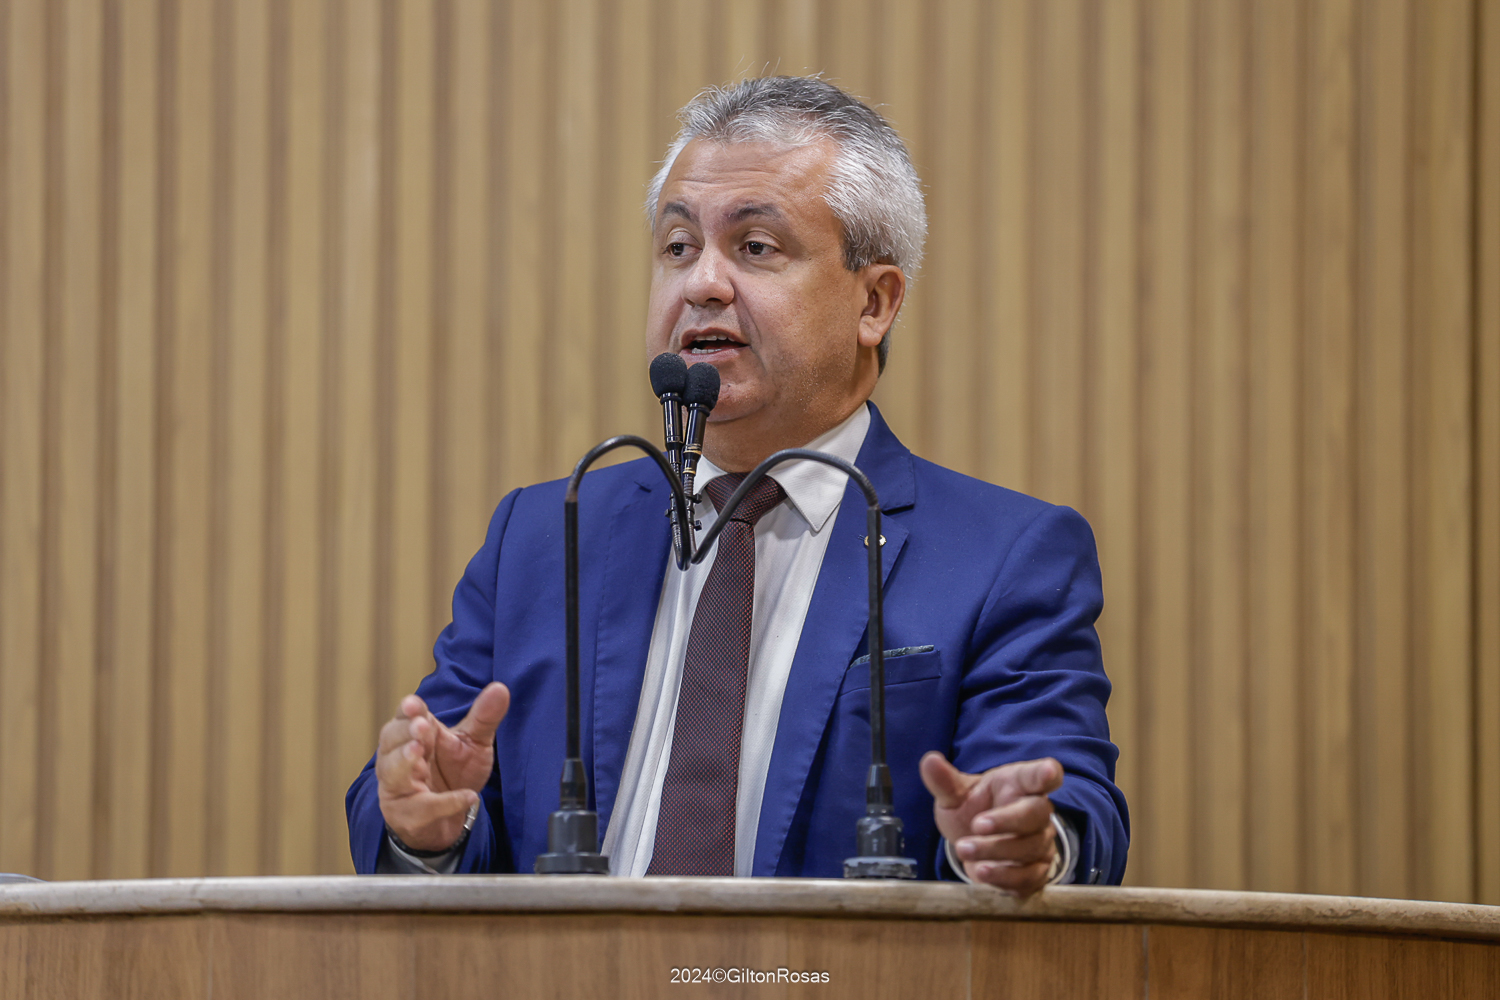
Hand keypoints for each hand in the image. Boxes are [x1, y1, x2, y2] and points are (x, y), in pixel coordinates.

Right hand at [375, 682, 509, 851]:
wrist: (451, 818)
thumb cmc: (455, 771)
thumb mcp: (473, 742)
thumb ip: (484, 718)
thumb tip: (501, 688)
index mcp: (414, 733)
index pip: (405, 716)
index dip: (408, 710)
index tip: (413, 704)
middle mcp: (398, 756)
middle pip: (391, 739)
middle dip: (405, 732)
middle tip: (420, 726)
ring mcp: (398, 786)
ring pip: (392, 771)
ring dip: (404, 761)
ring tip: (418, 751)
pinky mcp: (407, 814)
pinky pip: (421, 808)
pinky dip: (444, 803)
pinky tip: (468, 796)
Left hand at [919, 751, 1062, 896]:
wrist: (974, 843)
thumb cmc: (972, 809)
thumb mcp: (955, 794)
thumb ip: (944, 781)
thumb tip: (929, 761)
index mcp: (1019, 784)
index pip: (1039, 775)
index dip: (1046, 773)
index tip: (1048, 772)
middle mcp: (1036, 811)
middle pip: (1037, 813)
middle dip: (1007, 820)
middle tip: (976, 825)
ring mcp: (1039, 842)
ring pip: (1030, 847)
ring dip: (995, 851)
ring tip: (964, 850)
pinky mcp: (1036, 871)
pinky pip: (1029, 877)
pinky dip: (1004, 877)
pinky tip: (982, 872)